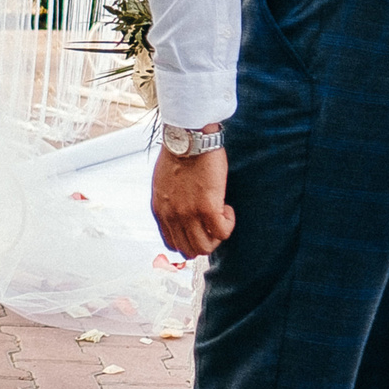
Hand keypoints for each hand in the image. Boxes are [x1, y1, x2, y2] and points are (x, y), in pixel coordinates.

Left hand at [151, 143, 231, 258]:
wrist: (187, 138)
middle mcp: (172, 216)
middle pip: (189, 250)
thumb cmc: (178, 155)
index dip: (189, 240)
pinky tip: (227, 207)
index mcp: (160, 211)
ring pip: (206, 247)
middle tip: (213, 223)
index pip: (172, 244)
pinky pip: (223, 233)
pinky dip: (228, 224)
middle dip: (204, 241)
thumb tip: (181, 213)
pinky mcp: (208, 207)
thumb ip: (169, 202)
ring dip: (217, 235)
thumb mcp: (163, 184)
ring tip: (220, 214)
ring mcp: (189, 214)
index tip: (200, 227)